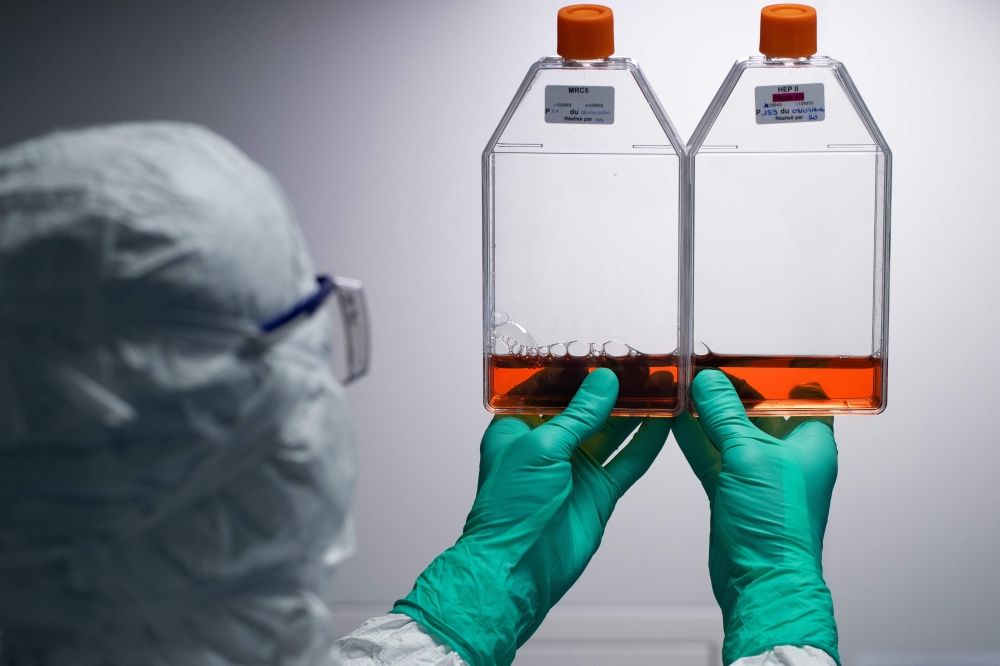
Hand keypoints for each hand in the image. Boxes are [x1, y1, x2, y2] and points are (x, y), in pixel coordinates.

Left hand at [394, 369, 670, 665]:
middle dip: (612, 389)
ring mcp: (575, 469)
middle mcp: (547, 446)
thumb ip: (577, 415)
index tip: (601, 352)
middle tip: (639, 366)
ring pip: (610, 432)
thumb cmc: (508, 509)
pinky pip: (626, 462)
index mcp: (519, 429)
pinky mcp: (598, 492)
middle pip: (586, 409)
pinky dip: (645, 443)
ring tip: (658, 386)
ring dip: (634, 411)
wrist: (518, 567)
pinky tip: (663, 423)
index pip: (549, 389)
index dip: (575, 372)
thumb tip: (604, 383)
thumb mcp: (541, 447)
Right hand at [673, 370, 839, 664]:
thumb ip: (725, 415)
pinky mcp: (733, 491)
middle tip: (709, 363)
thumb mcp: (749, 457)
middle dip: (735, 388)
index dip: (781, 372)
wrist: (761, 582)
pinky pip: (713, 455)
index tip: (757, 351)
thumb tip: (708, 382)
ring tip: (686, 384)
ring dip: (710, 412)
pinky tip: (676, 418)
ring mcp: (759, 474)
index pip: (803, 394)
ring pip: (732, 431)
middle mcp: (787, 456)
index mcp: (811, 443)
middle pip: (760, 409)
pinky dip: (696, 437)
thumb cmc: (779, 530)